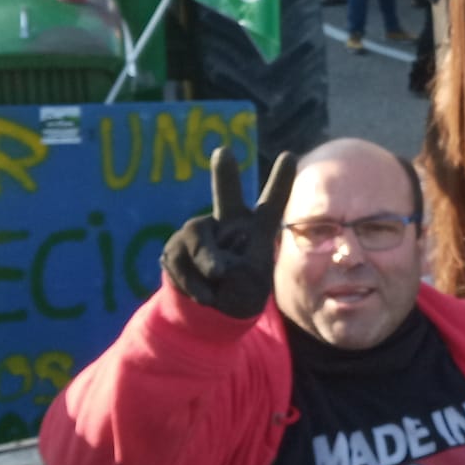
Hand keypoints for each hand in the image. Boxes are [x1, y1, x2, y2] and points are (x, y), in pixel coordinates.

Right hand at [160, 145, 296, 318]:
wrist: (205, 312)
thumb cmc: (238, 296)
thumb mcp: (251, 291)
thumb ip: (240, 277)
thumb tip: (217, 267)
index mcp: (256, 231)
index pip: (270, 205)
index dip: (279, 182)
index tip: (289, 155)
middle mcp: (228, 224)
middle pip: (226, 195)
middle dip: (224, 174)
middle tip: (223, 152)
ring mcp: (199, 234)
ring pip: (200, 239)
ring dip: (208, 262)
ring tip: (218, 280)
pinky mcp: (175, 249)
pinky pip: (181, 261)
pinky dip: (194, 284)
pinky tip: (204, 296)